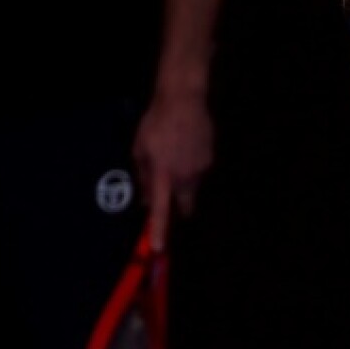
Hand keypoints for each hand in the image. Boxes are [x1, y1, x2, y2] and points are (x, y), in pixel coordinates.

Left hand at [132, 89, 216, 251]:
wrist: (184, 99)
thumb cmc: (156, 123)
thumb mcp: (140, 148)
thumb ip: (142, 176)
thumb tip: (144, 200)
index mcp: (163, 175)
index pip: (160, 209)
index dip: (159, 230)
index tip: (159, 249)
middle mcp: (184, 177)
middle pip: (185, 207)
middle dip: (179, 209)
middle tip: (171, 197)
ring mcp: (200, 170)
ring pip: (192, 189)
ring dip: (184, 183)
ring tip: (177, 157)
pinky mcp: (210, 160)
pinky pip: (199, 172)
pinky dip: (193, 167)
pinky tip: (187, 149)